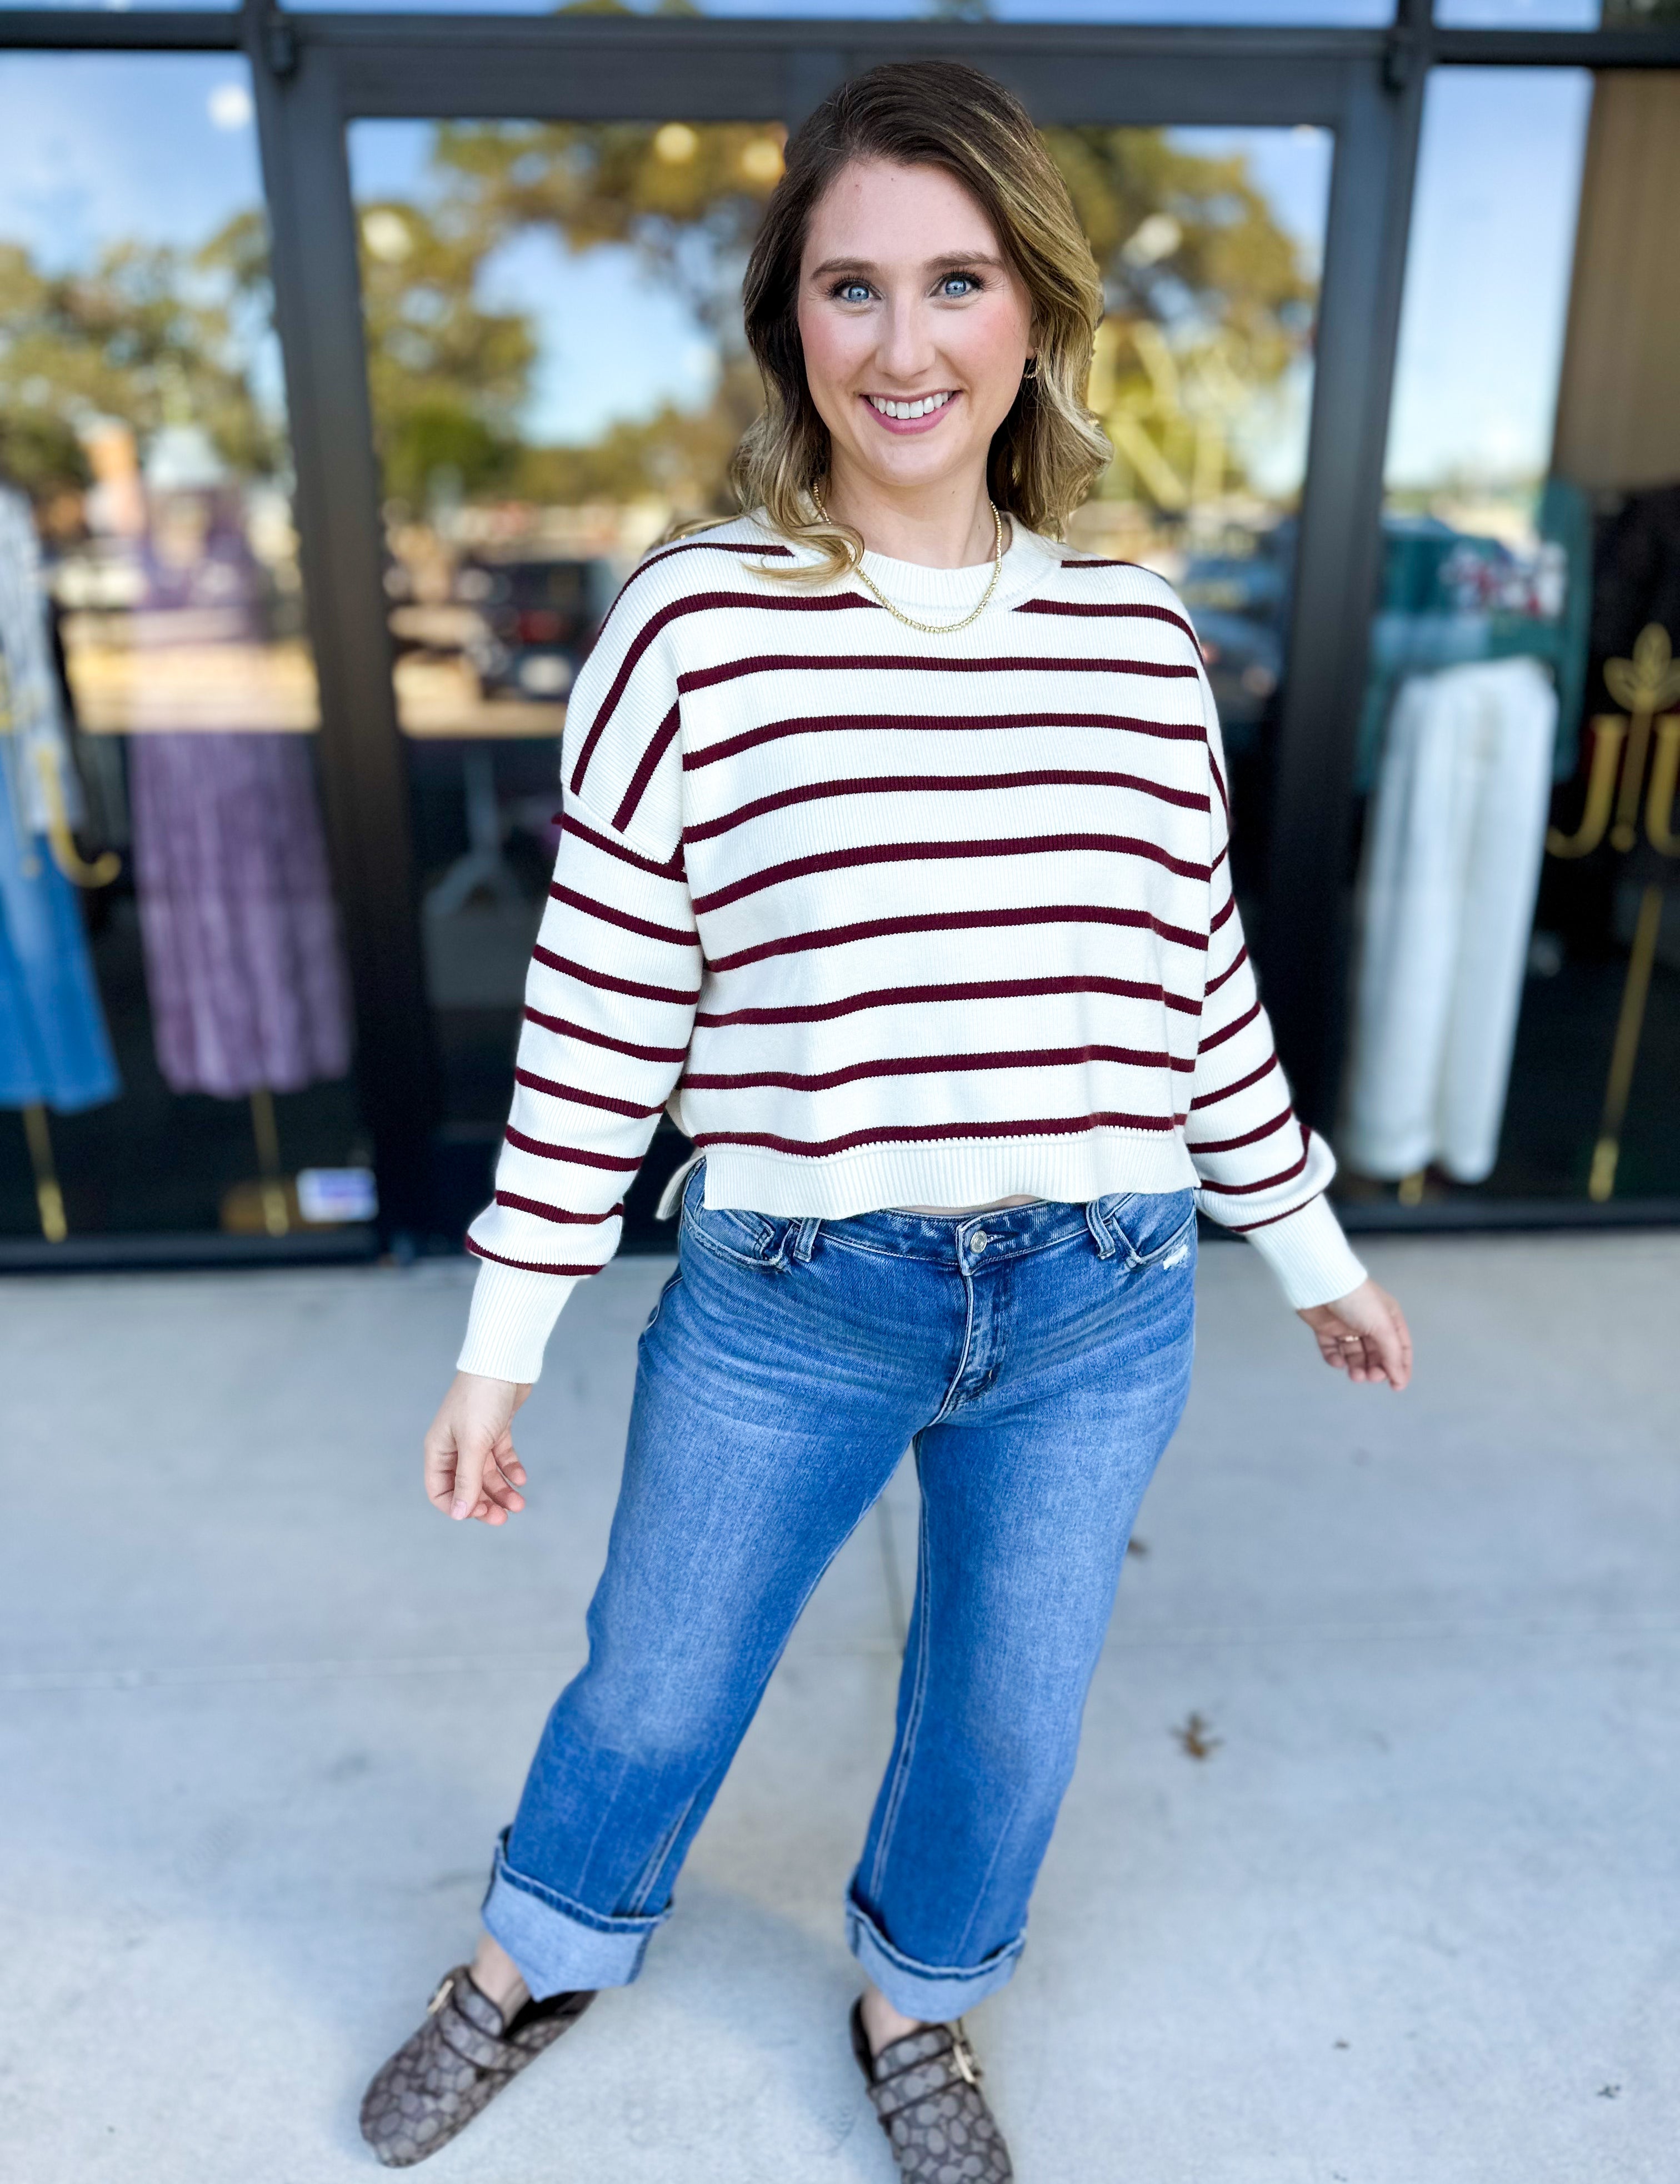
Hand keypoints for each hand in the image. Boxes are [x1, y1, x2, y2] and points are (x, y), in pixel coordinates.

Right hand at [423, 1371, 530, 1524]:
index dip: (458, 1506)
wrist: (504, 1362)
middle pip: (466, 1486)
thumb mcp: (473, 1443)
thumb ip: (467, 1480)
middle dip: (485, 1503)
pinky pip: (501, 1457)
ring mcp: (475, 1438)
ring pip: (486, 1474)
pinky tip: (521, 1478)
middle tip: (505, 1516)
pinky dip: (510, 1469)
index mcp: (438, 1449)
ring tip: (520, 1503)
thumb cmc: (481, 1398)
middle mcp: (454, 1446)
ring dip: (501, 1490)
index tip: (480, 1513)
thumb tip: (460, 1514)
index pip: (439, 1490)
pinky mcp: (496, 1429)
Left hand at [1298, 1278, 1412, 1389]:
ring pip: (1355, 1354)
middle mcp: (1369, 1323)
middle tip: (1369, 1376)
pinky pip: (1332, 1348)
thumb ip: (1393, 1354)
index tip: (1396, 1386)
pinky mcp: (1326, 1328)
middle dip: (1375, 1368)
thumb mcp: (1383, 1327)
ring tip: (1355, 1375)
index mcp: (1389, 1319)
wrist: (1322, 1283)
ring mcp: (1347, 1326)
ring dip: (1357, 1367)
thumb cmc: (1358, 1301)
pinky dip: (1335, 1358)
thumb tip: (1400, 1378)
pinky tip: (1337, 1362)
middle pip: (1377, 1354)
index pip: (1400, 1348)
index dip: (1400, 1368)